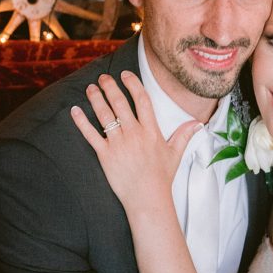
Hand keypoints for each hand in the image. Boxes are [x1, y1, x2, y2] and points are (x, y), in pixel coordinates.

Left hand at [71, 71, 200, 209]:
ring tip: (91, 88)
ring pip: (104, 115)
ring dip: (96, 99)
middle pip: (120, 103)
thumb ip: (184, 135)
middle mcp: (134, 134)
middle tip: (104, 77)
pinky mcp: (105, 155)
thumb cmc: (161, 177)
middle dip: (110, 87)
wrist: (147, 198)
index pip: (142, 100)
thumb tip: (197, 123)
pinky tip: (75, 110)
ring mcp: (118, 144)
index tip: (125, 74)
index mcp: (151, 131)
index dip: (133, 84)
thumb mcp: (175, 154)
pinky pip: (91, 135)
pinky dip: (81, 122)